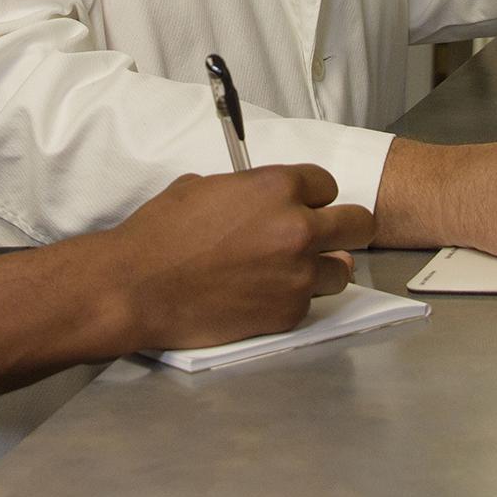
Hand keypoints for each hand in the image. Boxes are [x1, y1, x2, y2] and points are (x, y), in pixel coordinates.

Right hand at [107, 165, 374, 350]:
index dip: (313, 195)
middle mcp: (297, 228)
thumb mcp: (204, 187)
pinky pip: (310, 303)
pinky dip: (294, 299)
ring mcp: (296, 274)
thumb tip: (258, 199)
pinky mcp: (288, 312)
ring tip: (294, 271)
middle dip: (344, 227)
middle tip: (326, 235)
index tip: (304, 205)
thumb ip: (247, 190)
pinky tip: (264, 294)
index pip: (327, 184)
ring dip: (324, 268)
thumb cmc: (161, 234)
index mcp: (277, 187)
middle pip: (358, 224)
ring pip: (342, 270)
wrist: (138, 286)